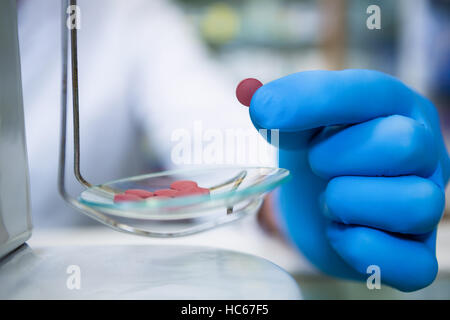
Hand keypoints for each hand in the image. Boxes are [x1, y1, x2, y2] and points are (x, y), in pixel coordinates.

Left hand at [250, 70, 449, 291]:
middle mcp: (424, 153)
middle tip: (314, 165)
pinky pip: (412, 264)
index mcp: (395, 110)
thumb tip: (264, 106)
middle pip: (404, 144)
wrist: (320, 205)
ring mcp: (426, 205)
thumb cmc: (317, 155)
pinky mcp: (417, 253)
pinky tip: (338, 232)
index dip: (316, 101)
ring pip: (416, 203)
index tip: (263, 112)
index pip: (371, 92)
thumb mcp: (300, 124)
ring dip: (349, 202)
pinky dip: (360, 249)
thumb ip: (285, 108)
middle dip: (336, 157)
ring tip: (328, 200)